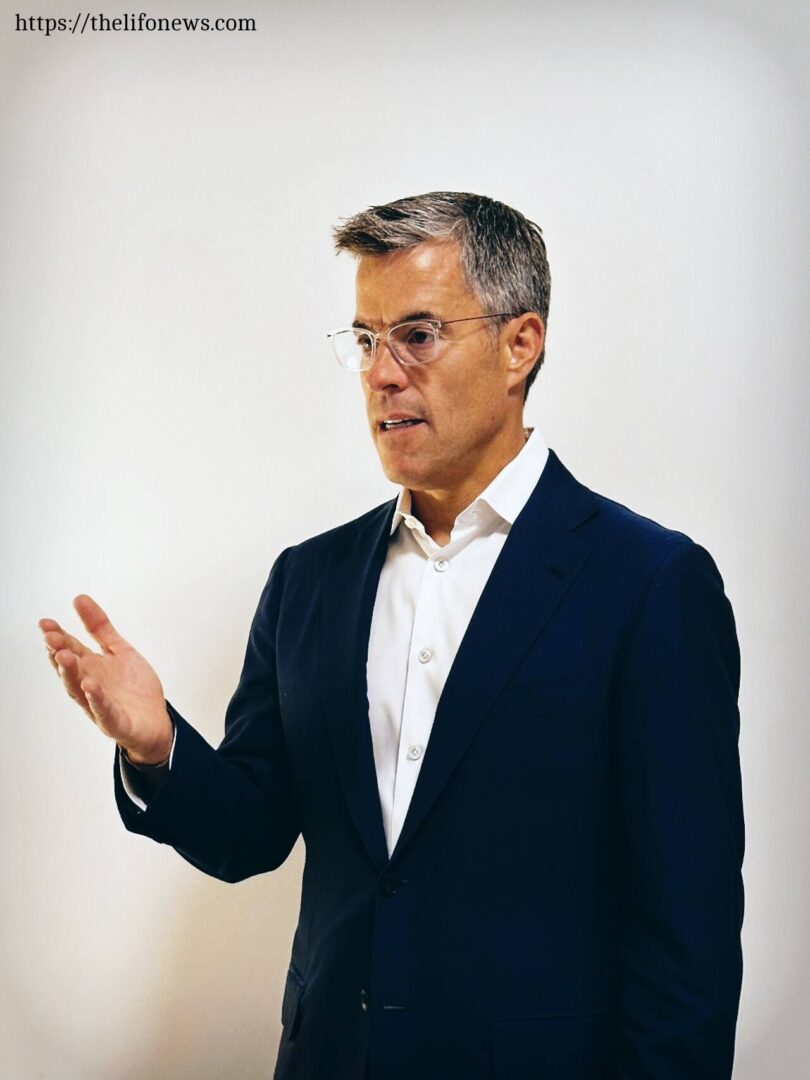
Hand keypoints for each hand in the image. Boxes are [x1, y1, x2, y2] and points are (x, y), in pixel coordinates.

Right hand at [39, 595, 172, 764]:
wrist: (155, 721)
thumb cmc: (133, 688)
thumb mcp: (120, 650)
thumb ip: (100, 627)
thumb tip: (79, 598)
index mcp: (91, 667)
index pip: (70, 650)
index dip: (58, 637)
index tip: (46, 623)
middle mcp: (90, 685)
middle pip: (71, 669)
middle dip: (60, 653)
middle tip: (51, 637)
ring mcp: (100, 705)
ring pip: (80, 690)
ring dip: (71, 674)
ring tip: (65, 656)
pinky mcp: (115, 722)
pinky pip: (104, 711)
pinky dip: (97, 699)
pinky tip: (91, 686)